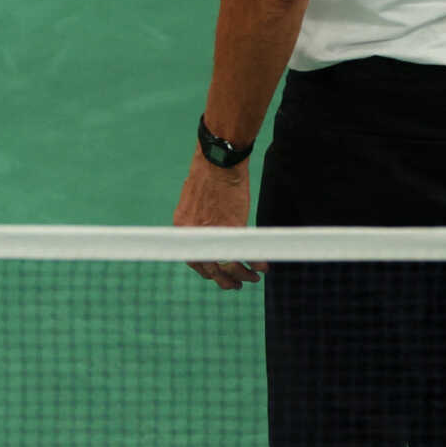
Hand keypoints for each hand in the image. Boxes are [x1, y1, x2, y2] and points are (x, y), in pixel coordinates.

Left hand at [175, 153, 263, 289]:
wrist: (218, 161)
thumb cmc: (208, 176)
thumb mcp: (193, 202)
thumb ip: (197, 222)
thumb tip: (206, 233)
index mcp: (182, 228)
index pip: (191, 260)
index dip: (205, 271)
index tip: (216, 276)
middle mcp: (193, 235)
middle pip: (209, 268)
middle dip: (224, 280)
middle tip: (236, 285)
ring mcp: (213, 233)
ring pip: (227, 266)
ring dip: (241, 275)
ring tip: (252, 278)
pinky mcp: (232, 228)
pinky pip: (243, 253)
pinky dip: (254, 262)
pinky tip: (262, 266)